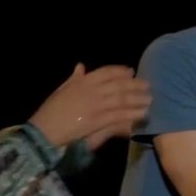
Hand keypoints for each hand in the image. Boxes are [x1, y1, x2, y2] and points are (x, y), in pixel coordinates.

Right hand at [29, 64, 151, 148]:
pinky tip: (143, 113)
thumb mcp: (62, 90)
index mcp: (82, 82)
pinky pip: (120, 115)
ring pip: (122, 99)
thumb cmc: (51, 110)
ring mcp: (96, 105)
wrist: (45, 129)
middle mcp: (91, 90)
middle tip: (147, 85)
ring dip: (138, 99)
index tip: (131, 71)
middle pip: (119, 84)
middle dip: (135, 84)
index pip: (106, 72)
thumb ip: (74, 78)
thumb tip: (80, 66)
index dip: (120, 71)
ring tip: (150, 99)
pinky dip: (133, 113)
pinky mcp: (99, 119)